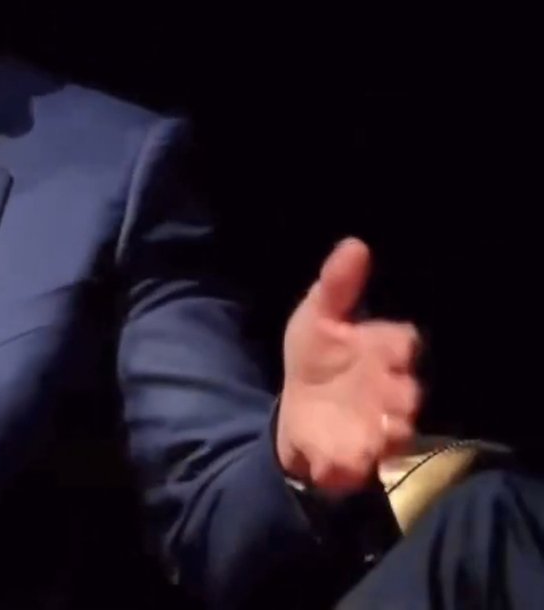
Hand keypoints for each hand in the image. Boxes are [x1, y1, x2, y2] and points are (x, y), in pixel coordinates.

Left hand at [275, 237, 422, 494]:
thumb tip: (355, 244)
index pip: (403, 344)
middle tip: (376, 385)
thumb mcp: (317, 317)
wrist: (299, 414)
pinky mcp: (362, 459)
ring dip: (382, 427)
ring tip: (362, 424)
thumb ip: (336, 285)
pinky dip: (351, 461)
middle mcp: (392, 390)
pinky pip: (366, 462)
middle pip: (407, 391)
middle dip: (394, 390)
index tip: (378, 344)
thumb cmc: (316, 359)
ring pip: (395, 429)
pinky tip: (331, 456)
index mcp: (384, 351)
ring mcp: (381, 427)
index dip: (393, 345)